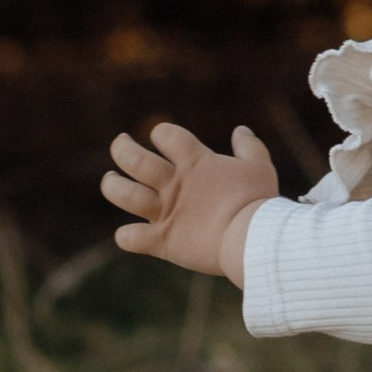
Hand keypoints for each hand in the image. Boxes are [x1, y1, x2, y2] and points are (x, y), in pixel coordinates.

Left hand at [102, 119, 279, 284]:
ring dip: (112, 185)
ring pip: (124, 194)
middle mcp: (175, 184)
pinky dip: (126, 236)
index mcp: (196, 163)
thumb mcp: (260, 167)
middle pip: (134, 159)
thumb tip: (241, 130)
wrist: (253, 239)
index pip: (166, 135)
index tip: (160, 136)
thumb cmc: (259, 202)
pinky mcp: (163, 240)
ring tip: (110, 180)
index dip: (160, 132)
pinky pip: (131, 238)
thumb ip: (249, 147)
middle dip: (122, 149)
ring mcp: (165, 212)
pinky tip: (128, 234)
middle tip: (120, 145)